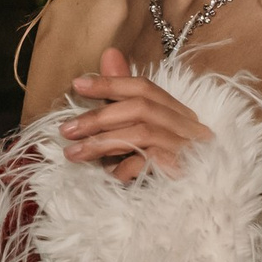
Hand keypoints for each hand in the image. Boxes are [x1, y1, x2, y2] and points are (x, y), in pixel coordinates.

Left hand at [60, 48, 211, 180]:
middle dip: (99, 116)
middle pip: (141, 108)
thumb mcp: (137, 131)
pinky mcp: (183, 173)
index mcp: (178, 114)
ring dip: (101, 142)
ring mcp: (188, 150)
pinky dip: (123, 168)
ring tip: (72, 154)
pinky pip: (147, 163)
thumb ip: (123, 96)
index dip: (110, 82)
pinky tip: (110, 177)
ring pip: (141, 133)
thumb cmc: (161, 168)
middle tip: (66, 130)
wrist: (195, 208)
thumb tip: (109, 54)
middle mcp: (188, 128)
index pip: (144, 88)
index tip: (77, 85)